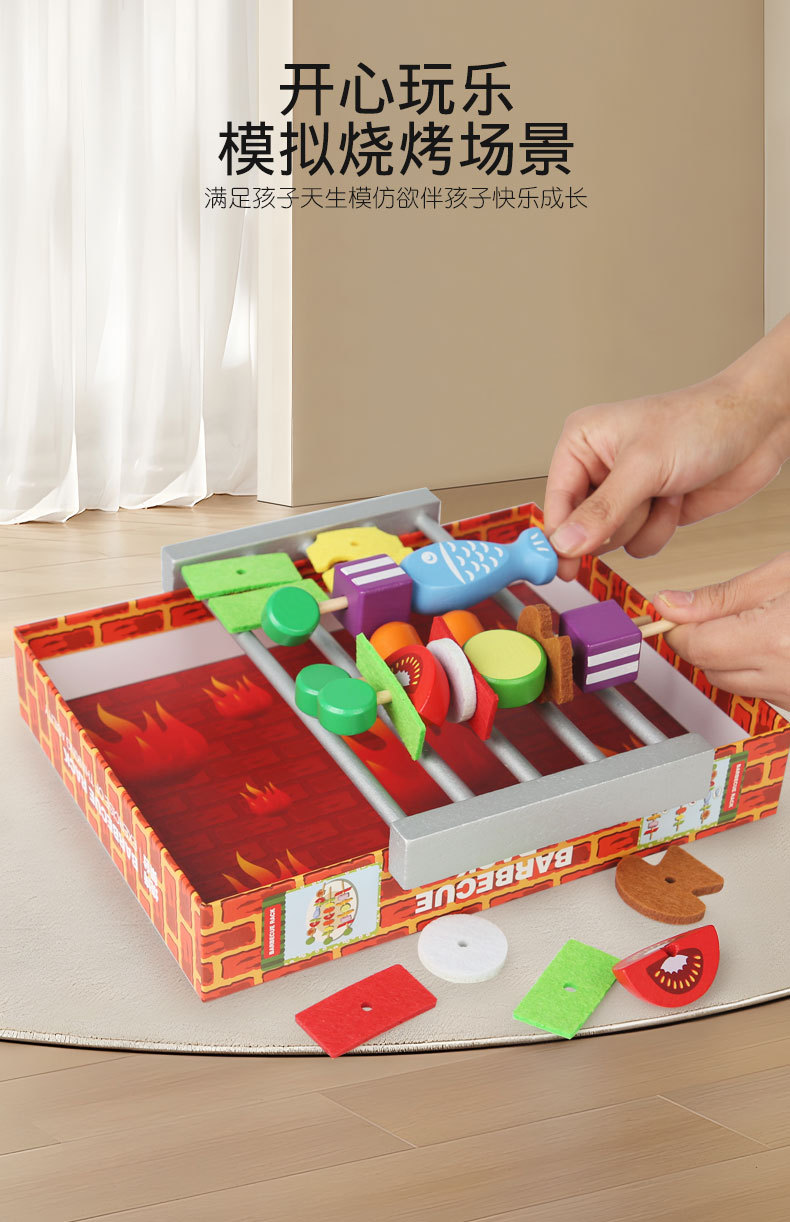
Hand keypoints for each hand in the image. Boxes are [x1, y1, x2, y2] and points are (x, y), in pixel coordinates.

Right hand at [544, 318, 789, 579]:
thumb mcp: (644, 466)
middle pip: (580, 528)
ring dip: (643, 525)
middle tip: (638, 504)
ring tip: (663, 491)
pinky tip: (676, 499)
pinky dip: (661, 529)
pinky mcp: (650, 512)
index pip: (556, 501)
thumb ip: (602, 510)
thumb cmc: (701, 423)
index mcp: (582, 442)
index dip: (559, 536)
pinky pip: (639, 545)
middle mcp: (598, 468)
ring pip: (612, 541)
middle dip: (615, 523)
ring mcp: (625, 493)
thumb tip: (565, 543)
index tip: (561, 567)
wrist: (756, 428)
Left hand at [655, 552, 789, 708]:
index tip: (674, 612)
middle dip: (704, 639)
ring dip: (728, 657)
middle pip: (708, 668)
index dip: (678, 628)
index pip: (696, 647)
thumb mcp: (780, 575)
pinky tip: (775, 643)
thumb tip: (670, 605)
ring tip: (759, 624)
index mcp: (774, 640)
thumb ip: (721, 596)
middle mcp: (784, 677)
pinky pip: (757, 690)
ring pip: (729, 682)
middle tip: (727, 611)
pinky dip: (754, 669)